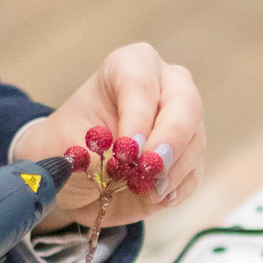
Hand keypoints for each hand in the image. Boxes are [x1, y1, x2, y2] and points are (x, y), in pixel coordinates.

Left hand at [15, 42, 205, 228]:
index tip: (127, 150)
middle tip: (151, 168)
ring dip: (172, 171)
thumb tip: (129, 165)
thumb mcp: (68, 145)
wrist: (76, 172)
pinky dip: (177, 188)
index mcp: (130, 66)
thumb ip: (99, 153)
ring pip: (194, 142)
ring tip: (145, 189)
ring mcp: (184, 120)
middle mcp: (165, 86)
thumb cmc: (69, 145)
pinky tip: (155, 196)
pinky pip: (194, 172)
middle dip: (170, 140)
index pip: (141, 84)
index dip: (137, 117)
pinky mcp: (190, 155)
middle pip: (185, 104)